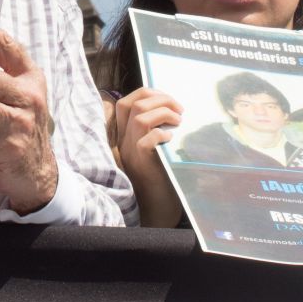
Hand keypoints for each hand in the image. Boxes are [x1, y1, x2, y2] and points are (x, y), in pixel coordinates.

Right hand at [110, 88, 186, 227]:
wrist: (155, 208)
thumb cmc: (159, 176)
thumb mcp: (153, 149)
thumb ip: (154, 130)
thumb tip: (174, 108)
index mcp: (125, 135)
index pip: (126, 103)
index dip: (147, 93)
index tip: (167, 98)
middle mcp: (123, 141)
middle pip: (133, 104)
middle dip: (160, 99)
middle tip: (179, 109)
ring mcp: (130, 152)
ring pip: (139, 118)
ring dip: (163, 113)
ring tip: (179, 120)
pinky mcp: (140, 163)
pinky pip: (146, 140)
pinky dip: (161, 133)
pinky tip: (172, 139)